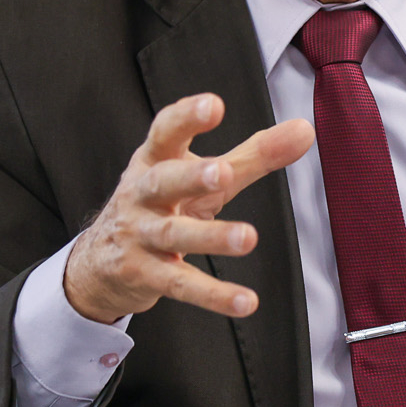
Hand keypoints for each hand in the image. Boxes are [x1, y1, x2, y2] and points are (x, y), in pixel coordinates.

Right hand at [64, 93, 314, 322]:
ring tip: (248, 238)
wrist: (101, 261)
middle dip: (191, 177)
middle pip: (163, 182)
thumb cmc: (164, 204)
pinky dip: (212, 295)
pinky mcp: (144, 274)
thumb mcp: (203, 176)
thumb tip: (304, 130)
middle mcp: (142, 194)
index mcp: (155, 160)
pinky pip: (180, 285)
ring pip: (174, 235)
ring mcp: (140, 236)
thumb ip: (253, 154)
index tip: (214, 105)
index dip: (187, 117)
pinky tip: (245, 301)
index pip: (166, 131)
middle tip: (223, 173)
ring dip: (210, 237)